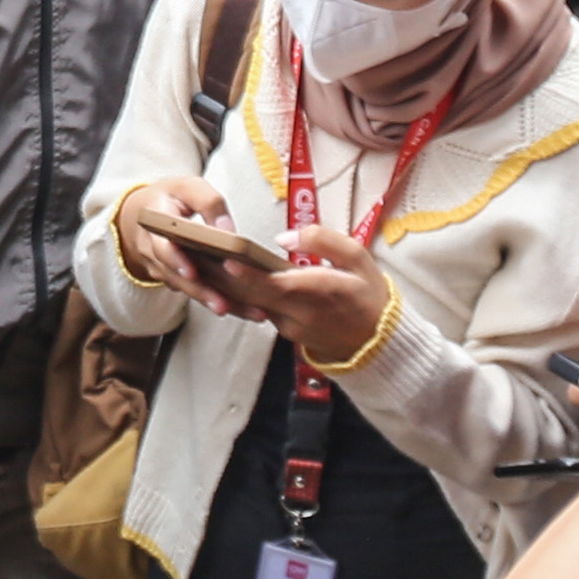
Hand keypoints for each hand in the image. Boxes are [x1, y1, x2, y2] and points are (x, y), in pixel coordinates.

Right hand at [119, 177, 254, 316]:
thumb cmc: (171, 197)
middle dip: (201, 293)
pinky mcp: (174, 278)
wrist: (143, 213)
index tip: (193, 273)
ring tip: (243, 311)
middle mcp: (154, 250)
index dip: (176, 261)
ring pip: (187, 289)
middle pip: (177, 276)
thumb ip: (209, 203)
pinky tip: (243, 307)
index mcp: (156, 223)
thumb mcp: (189, 187)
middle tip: (223, 306)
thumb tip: (228, 231)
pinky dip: (216, 298)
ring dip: (213, 302)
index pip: (163, 245)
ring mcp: (163, 268)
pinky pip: (193, 290)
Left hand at [209, 225, 394, 368]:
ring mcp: (289, 326)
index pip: (277, 285)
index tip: (229, 260)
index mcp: (319, 292)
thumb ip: (324, 241)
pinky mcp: (286, 332)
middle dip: (225, 276)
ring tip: (205, 257)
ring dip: (230, 285)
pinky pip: (261, 310)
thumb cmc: (369, 294)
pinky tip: (228, 276)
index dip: (250, 275)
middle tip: (200, 252)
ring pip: (253, 304)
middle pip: (253, 296)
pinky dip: (244, 295)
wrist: (378, 341)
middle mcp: (299, 313)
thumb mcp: (358, 258)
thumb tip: (284, 237)